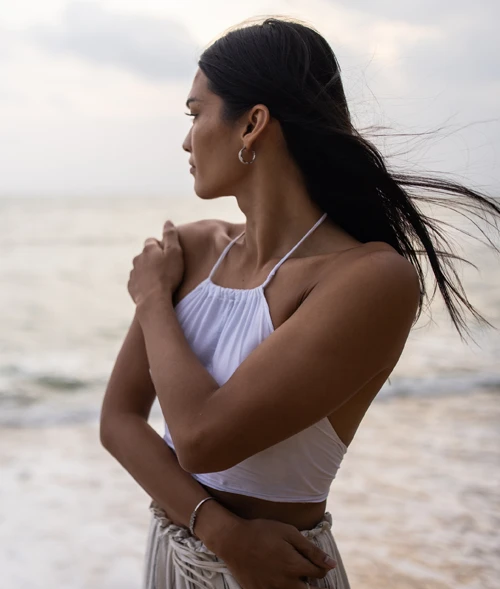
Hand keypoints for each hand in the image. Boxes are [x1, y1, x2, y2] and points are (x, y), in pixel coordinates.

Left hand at [128, 220, 183, 307]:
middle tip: (166, 268)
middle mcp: (137, 258)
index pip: (152, 241)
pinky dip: (144, 283)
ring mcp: (133, 273)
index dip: (161, 247)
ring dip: (148, 271)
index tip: (169, 255)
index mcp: (148, 249)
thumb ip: (171, 236)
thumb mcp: (175, 253)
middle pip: (146, 255)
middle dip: (154, 259)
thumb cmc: (168, 275)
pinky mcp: (131, 286)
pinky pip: (138, 282)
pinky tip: (153, 289)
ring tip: (160, 280)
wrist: (154, 300)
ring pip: (141, 268)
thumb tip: (168, 222)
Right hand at [215, 517, 335, 588]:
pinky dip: (280, 587)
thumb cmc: (262, 532)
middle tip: (304, 571)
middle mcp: (285, 584)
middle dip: (310, 581)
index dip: (321, 566)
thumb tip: (331, 564)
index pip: (319, 574)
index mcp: (295, 567)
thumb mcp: (289, 533)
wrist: (233, 540)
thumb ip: (312, 550)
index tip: (315, 560)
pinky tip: (275, 576)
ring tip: (290, 573)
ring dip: (296, 586)